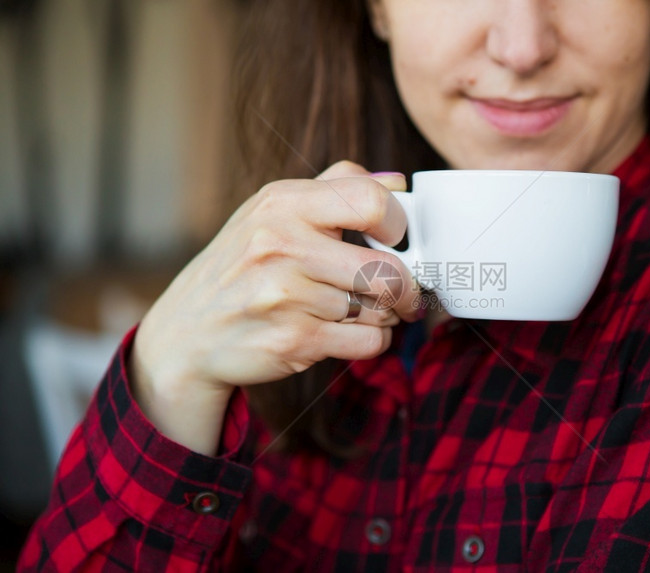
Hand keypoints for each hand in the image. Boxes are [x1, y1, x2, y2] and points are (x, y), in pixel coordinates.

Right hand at [130, 161, 418, 452]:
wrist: (185, 334)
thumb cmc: (240, 269)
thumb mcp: (272, 213)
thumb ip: (335, 189)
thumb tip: (397, 181)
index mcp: (283, 203)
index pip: (371, 201)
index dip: (399, 223)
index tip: (397, 240)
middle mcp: (282, 244)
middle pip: (387, 269)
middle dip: (406, 287)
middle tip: (404, 293)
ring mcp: (286, 295)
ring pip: (381, 309)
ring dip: (384, 316)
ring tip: (360, 311)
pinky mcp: (293, 340)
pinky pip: (369, 342)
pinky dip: (372, 342)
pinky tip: (348, 333)